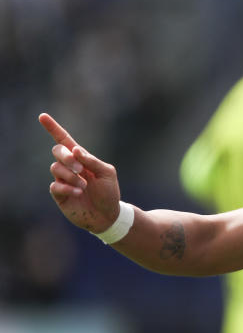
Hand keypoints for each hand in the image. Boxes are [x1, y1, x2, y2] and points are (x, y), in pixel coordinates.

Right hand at [40, 113, 121, 232]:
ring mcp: (63, 180)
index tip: (42, 116)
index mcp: (82, 159)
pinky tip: (78, 192)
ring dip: (71, 175)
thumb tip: (75, 150)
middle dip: (67, 157)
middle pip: (57, 151)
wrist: (108, 215)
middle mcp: (69, 167)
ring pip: (55, 168)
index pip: (65, 140)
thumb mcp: (107, 173)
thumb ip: (92, 161)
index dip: (53, 128)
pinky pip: (55, 185)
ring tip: (84, 185)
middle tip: (80, 169)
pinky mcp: (59, 194)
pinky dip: (67, 187)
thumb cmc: (109, 192)